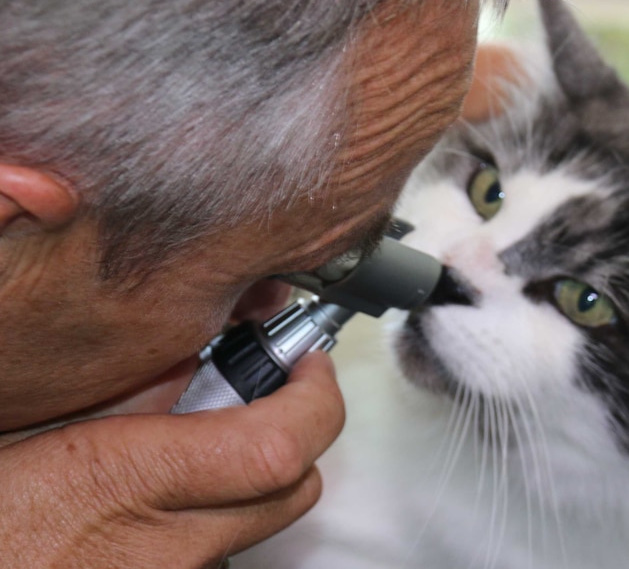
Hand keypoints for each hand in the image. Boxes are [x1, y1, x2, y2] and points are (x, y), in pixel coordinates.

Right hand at [0, 352, 343, 567]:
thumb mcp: (37, 428)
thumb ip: (126, 392)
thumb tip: (194, 357)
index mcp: (131, 480)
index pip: (278, 446)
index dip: (315, 396)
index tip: (309, 362)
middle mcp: (170, 547)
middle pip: (296, 487)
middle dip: (302, 430)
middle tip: (272, 391)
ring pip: (264, 519)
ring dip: (256, 475)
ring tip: (202, 444)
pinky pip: (225, 547)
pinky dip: (217, 511)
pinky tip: (167, 495)